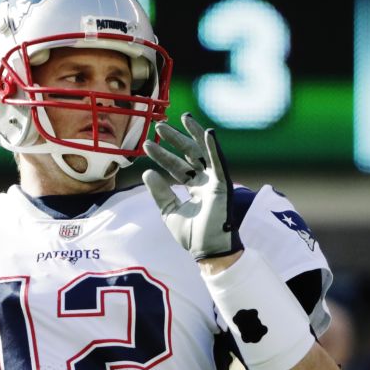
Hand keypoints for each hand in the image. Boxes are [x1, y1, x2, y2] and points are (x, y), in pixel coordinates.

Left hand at [141, 113, 241, 259]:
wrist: (208, 251)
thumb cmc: (192, 236)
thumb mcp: (169, 211)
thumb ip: (160, 192)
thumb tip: (147, 173)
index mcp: (196, 188)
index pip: (177, 167)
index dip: (162, 156)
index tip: (146, 146)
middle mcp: (206, 181)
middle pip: (190, 154)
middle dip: (176, 140)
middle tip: (159, 126)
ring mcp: (215, 181)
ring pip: (204, 152)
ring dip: (194, 135)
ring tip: (183, 118)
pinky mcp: (223, 184)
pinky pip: (219, 162)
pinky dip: (214, 147)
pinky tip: (208, 132)